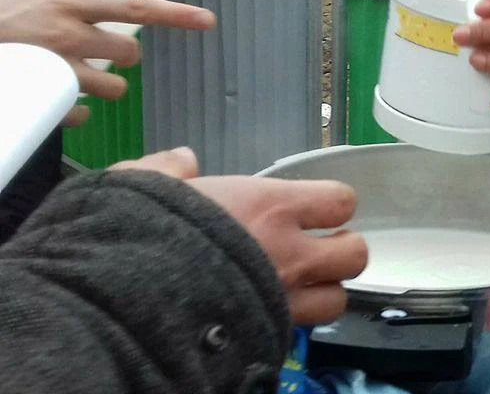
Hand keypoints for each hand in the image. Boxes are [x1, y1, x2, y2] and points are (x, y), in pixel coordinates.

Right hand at [0, 0, 214, 101]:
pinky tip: (66, 105)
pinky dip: (79, 113)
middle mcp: (69, 34)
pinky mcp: (44, 97)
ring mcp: (57, 68)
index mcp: (70, 3)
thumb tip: (101, 18)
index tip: (209, 21)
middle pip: (129, 53)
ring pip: (111, 87)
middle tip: (104, 55)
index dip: (176, 14)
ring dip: (107, 86)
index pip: (137, 8)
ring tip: (83, 79)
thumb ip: (69, 10)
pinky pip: (80, 113)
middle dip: (125, 58)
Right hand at [111, 148, 367, 324]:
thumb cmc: (139, 234)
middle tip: (315, 251)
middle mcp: (289, 254)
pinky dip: (286, 324)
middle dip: (339, 254)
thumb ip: (168, 170)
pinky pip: (296, 333)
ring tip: (298, 288)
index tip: (312, 210)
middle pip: (355, 255)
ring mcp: (281, 301)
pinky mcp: (265, 337)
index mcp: (270, 206)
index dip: (331, 206)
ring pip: (336, 302)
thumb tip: (183, 161)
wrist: (125, 300)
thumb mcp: (143, 185)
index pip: (340, 201)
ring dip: (321, 294)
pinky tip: (262, 315)